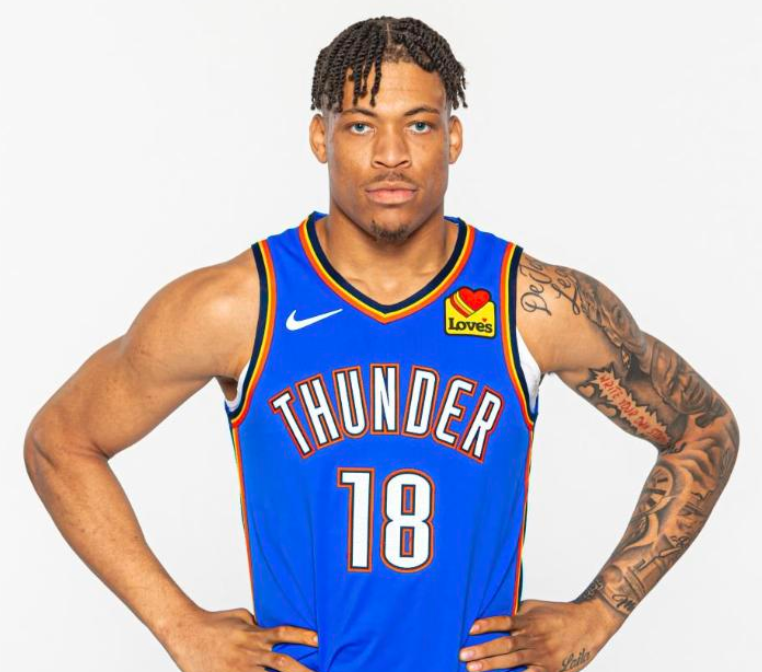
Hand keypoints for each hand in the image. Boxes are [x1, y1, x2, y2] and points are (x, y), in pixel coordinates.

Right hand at [160, 606, 318, 671]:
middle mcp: (250, 652)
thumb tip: (272, 628)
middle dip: (303, 671)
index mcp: (255, 634)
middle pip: (282, 662)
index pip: (285, 633)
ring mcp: (239, 668)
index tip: (320, 640)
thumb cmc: (214, 623)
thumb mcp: (240, 616)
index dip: (303, 636)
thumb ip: (258, 623)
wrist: (185, 632)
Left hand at [459, 598, 624, 671]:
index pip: (504, 621)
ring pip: (513, 663)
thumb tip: (495, 618)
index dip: (487, 624)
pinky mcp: (552, 670)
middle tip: (463, 655)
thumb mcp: (537, 608)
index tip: (470, 628)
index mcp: (530, 620)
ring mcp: (543, 655)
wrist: (590, 623)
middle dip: (482, 651)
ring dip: (491, 666)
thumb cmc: (559, 614)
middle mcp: (535, 637)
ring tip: (472, 669)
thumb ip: (517, 614)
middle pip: (505, 645)